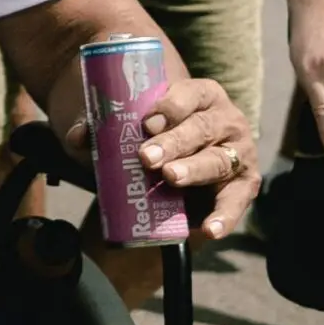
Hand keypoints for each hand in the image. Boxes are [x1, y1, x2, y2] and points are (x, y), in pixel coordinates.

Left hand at [75, 77, 260, 240]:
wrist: (185, 161)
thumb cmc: (158, 137)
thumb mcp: (133, 127)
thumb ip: (106, 128)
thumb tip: (79, 136)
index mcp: (201, 95)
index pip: (189, 94)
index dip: (169, 107)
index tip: (145, 123)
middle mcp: (225, 119)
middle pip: (201, 128)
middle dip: (174, 142)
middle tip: (147, 157)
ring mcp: (238, 151)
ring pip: (216, 161)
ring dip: (193, 170)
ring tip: (170, 178)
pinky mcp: (244, 184)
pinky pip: (236, 201)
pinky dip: (224, 216)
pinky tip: (208, 229)